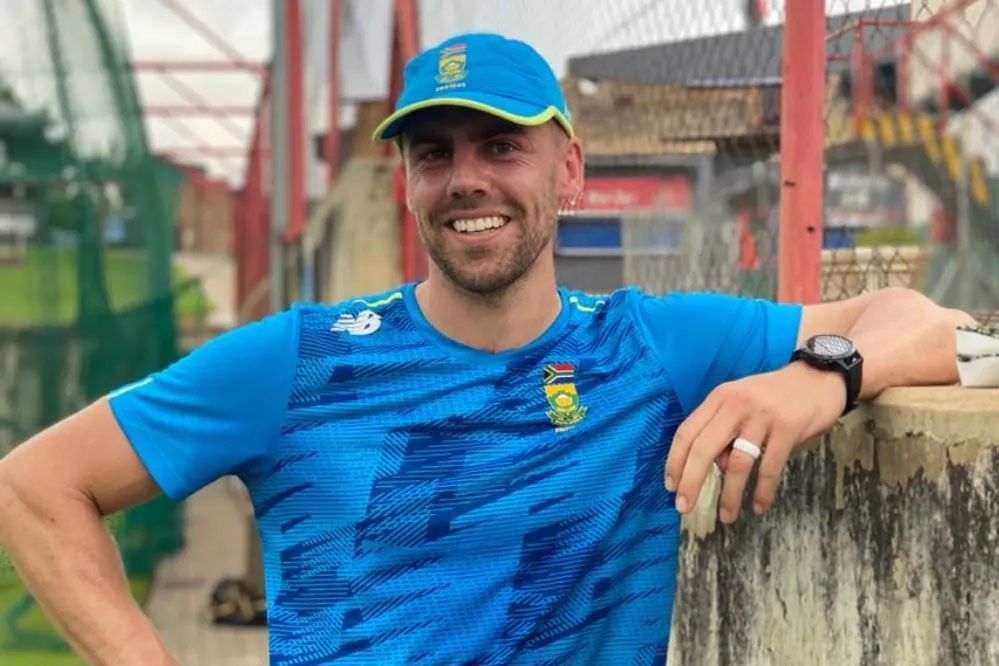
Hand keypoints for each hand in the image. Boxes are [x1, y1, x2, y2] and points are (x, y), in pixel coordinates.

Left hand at [663, 362, 845, 522]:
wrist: (818, 378)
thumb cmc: (773, 396)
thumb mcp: (741, 405)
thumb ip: (725, 433)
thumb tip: (717, 469)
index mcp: (719, 398)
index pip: (687, 432)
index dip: (675, 461)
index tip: (670, 486)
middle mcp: (736, 405)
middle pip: (703, 448)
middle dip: (691, 481)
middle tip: (683, 507)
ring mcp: (762, 416)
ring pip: (737, 463)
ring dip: (729, 495)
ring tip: (726, 516)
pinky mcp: (788, 428)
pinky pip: (770, 468)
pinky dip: (763, 491)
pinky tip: (759, 506)